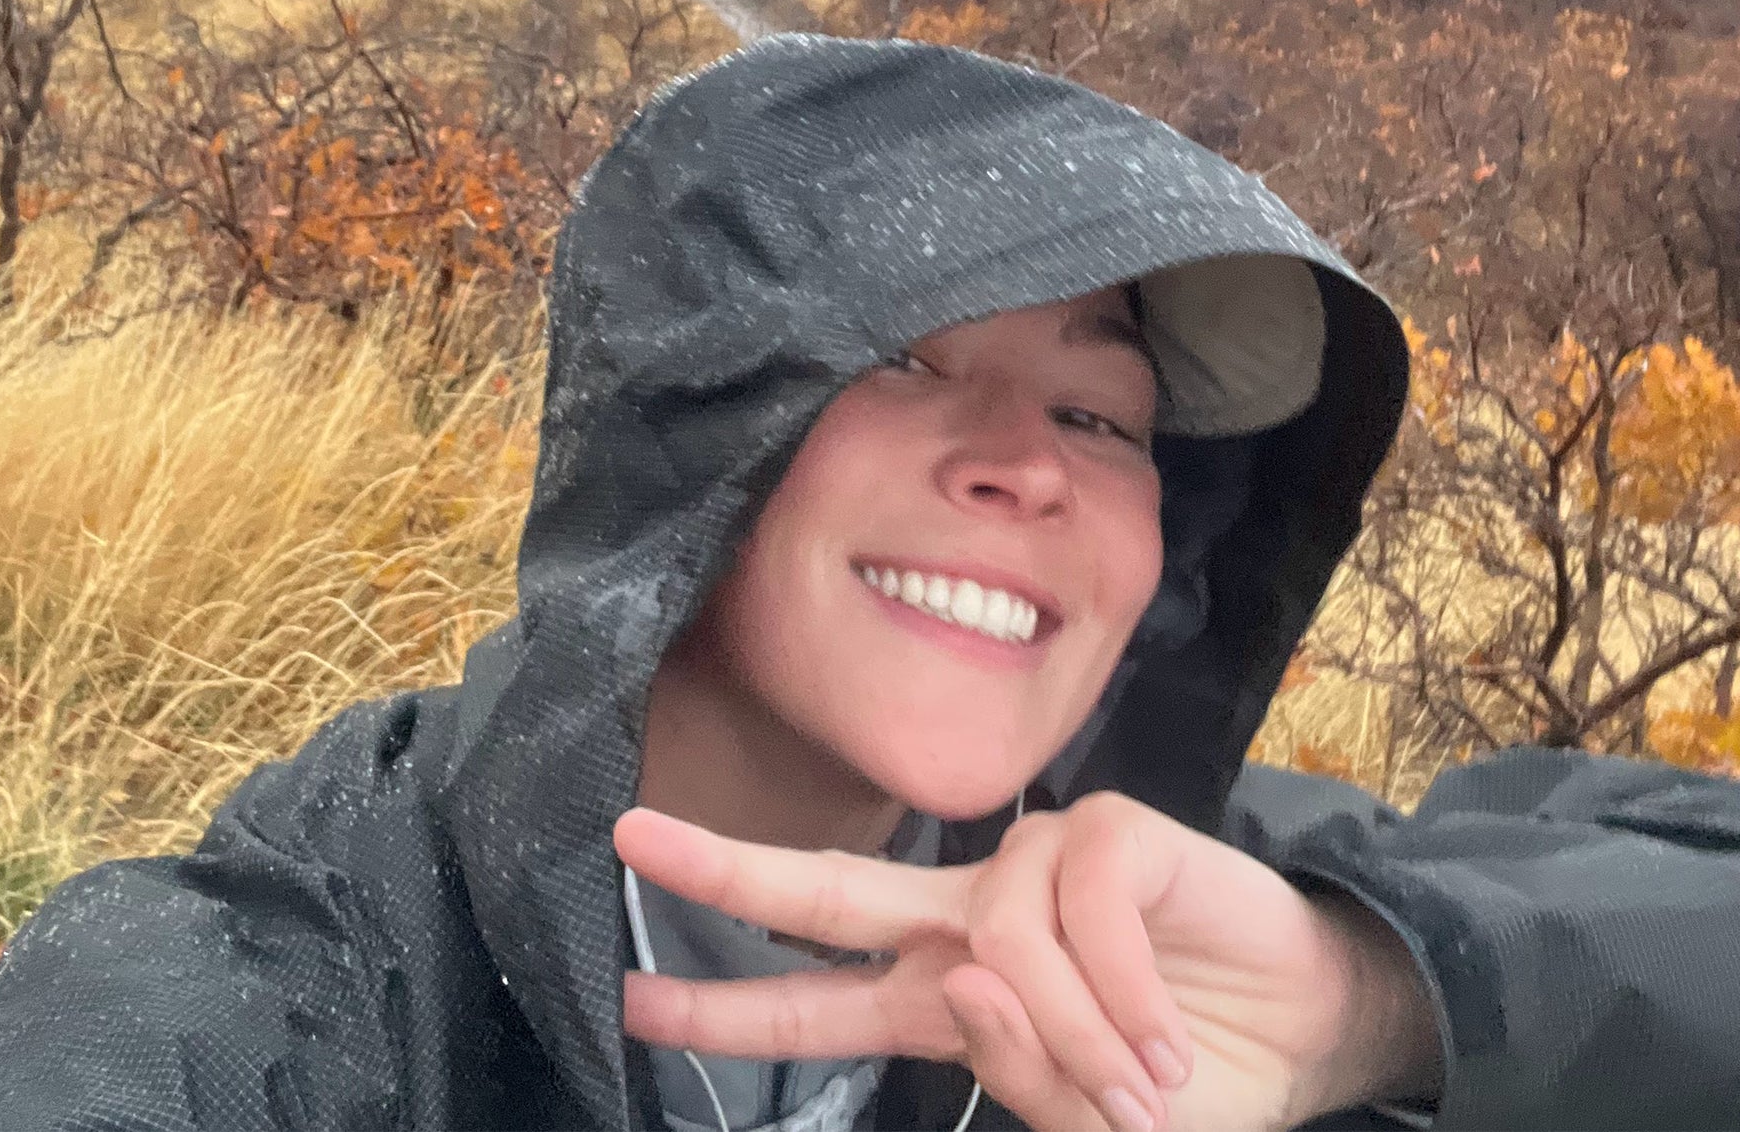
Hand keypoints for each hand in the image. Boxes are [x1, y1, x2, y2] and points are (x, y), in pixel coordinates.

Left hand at [615, 792, 1438, 1131]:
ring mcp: (1038, 866)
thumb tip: (960, 975)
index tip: (636, 1001)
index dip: (731, 1004)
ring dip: (1071, 1036)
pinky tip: (1164, 1040)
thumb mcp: (1089, 1119)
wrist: (1304, 1031)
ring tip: (1145, 1087)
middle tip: (633, 834)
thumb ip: (1015, 1072)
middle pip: (834, 887)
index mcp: (945, 994)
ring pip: (996, 938)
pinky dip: (1121, 989)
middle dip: (732, 866)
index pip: (821, 996)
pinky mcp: (1111, 834)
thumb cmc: (1182, 1081)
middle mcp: (971, 917)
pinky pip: (1085, 906)